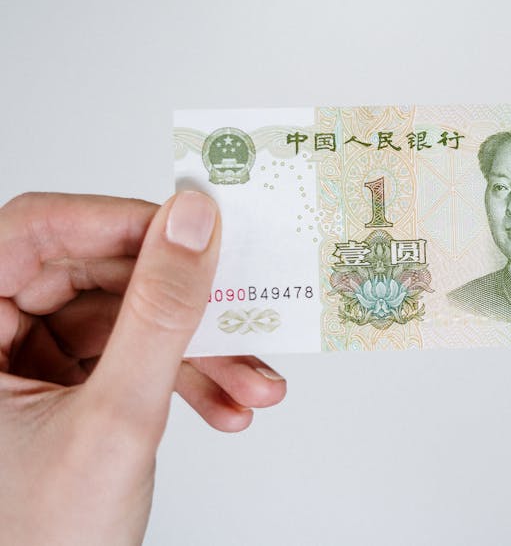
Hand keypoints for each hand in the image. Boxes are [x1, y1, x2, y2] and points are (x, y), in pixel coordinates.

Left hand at [0, 192, 286, 544]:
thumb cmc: (41, 537)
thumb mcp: (115, 416)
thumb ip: (160, 314)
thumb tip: (193, 224)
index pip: (35, 231)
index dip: (117, 222)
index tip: (194, 228)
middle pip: (97, 273)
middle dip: (182, 303)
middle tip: (243, 307)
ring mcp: (30, 361)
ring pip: (128, 318)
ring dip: (200, 351)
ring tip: (253, 382)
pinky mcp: (67, 385)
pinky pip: (134, 357)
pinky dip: (186, 379)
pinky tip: (229, 405)